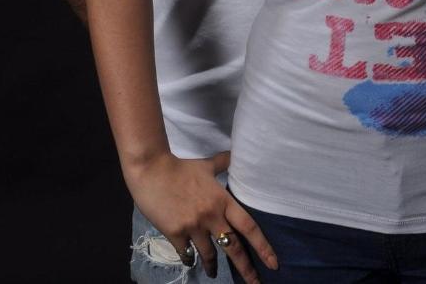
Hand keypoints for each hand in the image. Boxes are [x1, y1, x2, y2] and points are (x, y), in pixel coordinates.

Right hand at [126, 151, 277, 281]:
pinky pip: (186, 253)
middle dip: (246, 269)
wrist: (152, 170)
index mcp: (222, 201)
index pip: (248, 226)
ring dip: (213, 266)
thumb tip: (234, 154)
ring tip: (214, 273)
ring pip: (209, 254)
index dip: (262, 246)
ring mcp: (193, 227)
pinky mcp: (175, 234)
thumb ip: (222, 163)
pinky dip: (190, 259)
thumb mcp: (205, 165)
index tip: (273, 263)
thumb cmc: (180, 167)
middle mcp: (212, 216)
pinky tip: (191, 262)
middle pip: (234, 247)